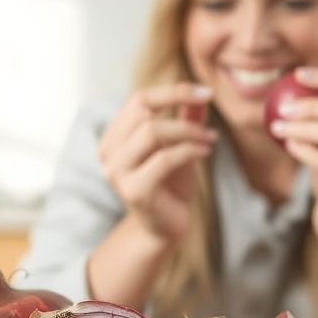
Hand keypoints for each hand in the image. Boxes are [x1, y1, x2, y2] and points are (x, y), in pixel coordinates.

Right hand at [97, 83, 216, 244]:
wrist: (164, 226)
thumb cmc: (170, 184)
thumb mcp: (179, 145)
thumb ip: (186, 118)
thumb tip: (201, 92)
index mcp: (114, 136)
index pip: (139, 100)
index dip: (173, 91)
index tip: (206, 92)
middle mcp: (108, 151)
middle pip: (144, 112)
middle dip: (182, 113)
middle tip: (208, 124)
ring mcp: (117, 172)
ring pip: (151, 132)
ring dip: (188, 132)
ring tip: (209, 139)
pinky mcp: (134, 190)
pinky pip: (164, 159)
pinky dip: (190, 151)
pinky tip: (206, 153)